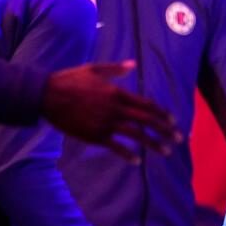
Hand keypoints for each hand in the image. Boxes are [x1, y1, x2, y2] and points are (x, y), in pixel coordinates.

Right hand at [42, 60, 181, 159]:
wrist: (46, 95)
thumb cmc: (69, 80)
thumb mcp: (94, 69)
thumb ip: (116, 69)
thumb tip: (133, 64)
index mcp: (117, 93)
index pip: (146, 104)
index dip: (162, 113)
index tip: (173, 120)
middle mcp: (115, 109)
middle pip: (147, 120)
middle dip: (166, 130)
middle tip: (179, 138)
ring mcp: (105, 123)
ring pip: (136, 135)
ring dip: (153, 144)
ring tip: (166, 152)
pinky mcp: (94, 135)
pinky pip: (115, 147)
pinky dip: (127, 155)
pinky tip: (138, 161)